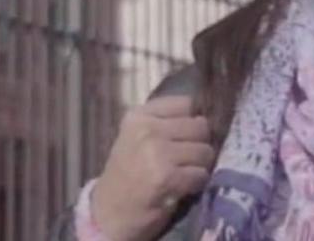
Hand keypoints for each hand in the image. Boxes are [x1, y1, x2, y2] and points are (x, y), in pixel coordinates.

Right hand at [91, 96, 214, 240]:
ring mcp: (157, 152)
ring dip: (200, 165)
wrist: (109, 211)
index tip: (187, 134)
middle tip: (189, 157)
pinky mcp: (167, 176)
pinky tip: (184, 185)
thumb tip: (203, 118)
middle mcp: (147, 129)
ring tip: (185, 171)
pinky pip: (200, 173)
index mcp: (139, 115)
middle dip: (200, 143)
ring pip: (204, 150)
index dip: (192, 120)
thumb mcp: (135, 136)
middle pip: (199, 127)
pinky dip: (197, 182)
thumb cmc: (127, 172)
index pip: (186, 104)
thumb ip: (163, 122)